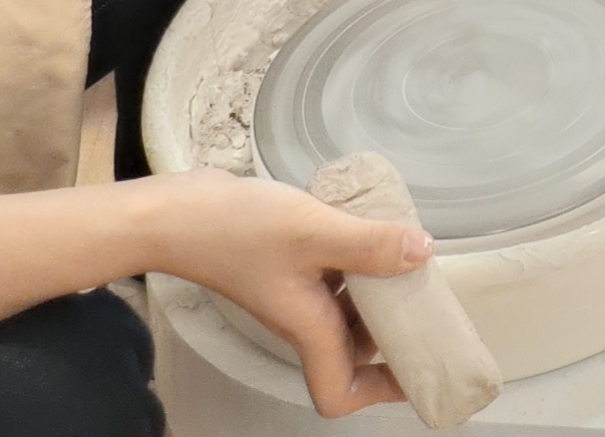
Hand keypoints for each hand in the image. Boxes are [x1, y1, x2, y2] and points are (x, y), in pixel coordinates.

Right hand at [140, 170, 421, 417]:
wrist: (176, 211)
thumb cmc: (235, 229)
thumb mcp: (312, 232)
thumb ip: (368, 245)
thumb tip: (423, 253)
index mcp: (309, 329)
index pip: (341, 393)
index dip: (381, 390)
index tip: (416, 366)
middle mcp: (302, 319)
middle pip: (354, 349)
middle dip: (392, 331)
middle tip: (428, 298)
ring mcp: (294, 292)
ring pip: (347, 310)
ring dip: (378, 290)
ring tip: (408, 256)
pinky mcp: (289, 264)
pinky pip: (334, 277)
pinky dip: (357, 261)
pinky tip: (370, 228)